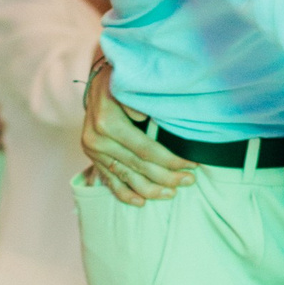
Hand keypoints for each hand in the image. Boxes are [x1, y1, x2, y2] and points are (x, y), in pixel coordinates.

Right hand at [80, 60, 194, 205]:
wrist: (97, 81)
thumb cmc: (121, 82)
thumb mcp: (130, 85)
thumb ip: (137, 103)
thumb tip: (143, 116)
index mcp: (108, 123)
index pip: (145, 149)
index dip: (170, 160)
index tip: (191, 165)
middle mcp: (98, 140)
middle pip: (138, 166)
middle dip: (166, 176)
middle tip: (189, 181)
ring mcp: (94, 151)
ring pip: (126, 177)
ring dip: (150, 189)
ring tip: (171, 194)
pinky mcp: (92, 158)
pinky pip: (110, 180)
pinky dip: (125, 193)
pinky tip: (141, 203)